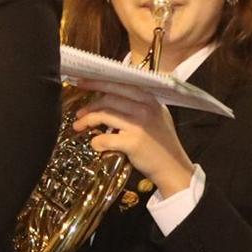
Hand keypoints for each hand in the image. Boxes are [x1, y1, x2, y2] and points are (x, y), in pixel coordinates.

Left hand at [69, 90, 194, 196]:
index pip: (119, 85)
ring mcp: (140, 125)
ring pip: (104, 115)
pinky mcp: (133, 142)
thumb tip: (108, 96)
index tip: (82, 83)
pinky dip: (96, 141)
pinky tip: (95, 144)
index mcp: (150, 99)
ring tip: (79, 126)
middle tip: (79, 112)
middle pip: (109, 99)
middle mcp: (145, 108)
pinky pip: (105, 138)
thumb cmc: (162, 143)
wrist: (173, 168)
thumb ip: (138, 104)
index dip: (98, 83)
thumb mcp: (157, 115)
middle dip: (90, 105)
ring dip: (87, 120)